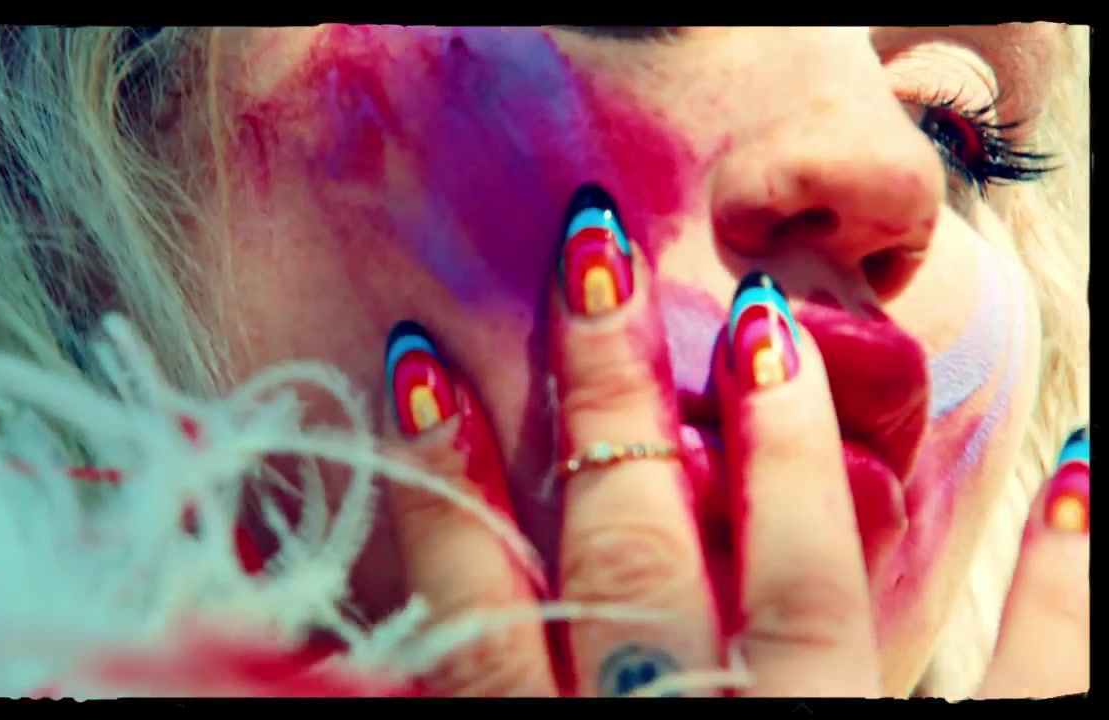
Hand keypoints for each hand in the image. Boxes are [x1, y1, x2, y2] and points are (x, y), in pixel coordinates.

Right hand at [378, 184, 1088, 696]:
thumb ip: (446, 703)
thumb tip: (339, 657)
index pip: (477, 606)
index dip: (439, 480)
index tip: (415, 362)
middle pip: (626, 550)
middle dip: (603, 398)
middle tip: (590, 253)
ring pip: (798, 586)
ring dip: (783, 446)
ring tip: (764, 320)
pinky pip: (1024, 694)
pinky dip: (1063, 589)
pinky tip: (1079, 473)